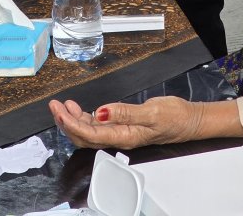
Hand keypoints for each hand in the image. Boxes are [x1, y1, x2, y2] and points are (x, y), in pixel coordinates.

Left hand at [48, 96, 204, 149]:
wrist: (188, 121)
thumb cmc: (173, 118)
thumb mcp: (151, 112)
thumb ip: (125, 113)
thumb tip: (102, 112)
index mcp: (124, 136)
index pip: (90, 133)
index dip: (72, 124)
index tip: (60, 110)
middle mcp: (119, 136)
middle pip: (84, 135)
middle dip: (66, 122)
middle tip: (54, 106)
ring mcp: (120, 132)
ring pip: (89, 131)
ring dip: (73, 120)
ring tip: (62, 106)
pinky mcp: (123, 125)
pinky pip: (98, 125)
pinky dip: (85, 117)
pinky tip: (79, 108)